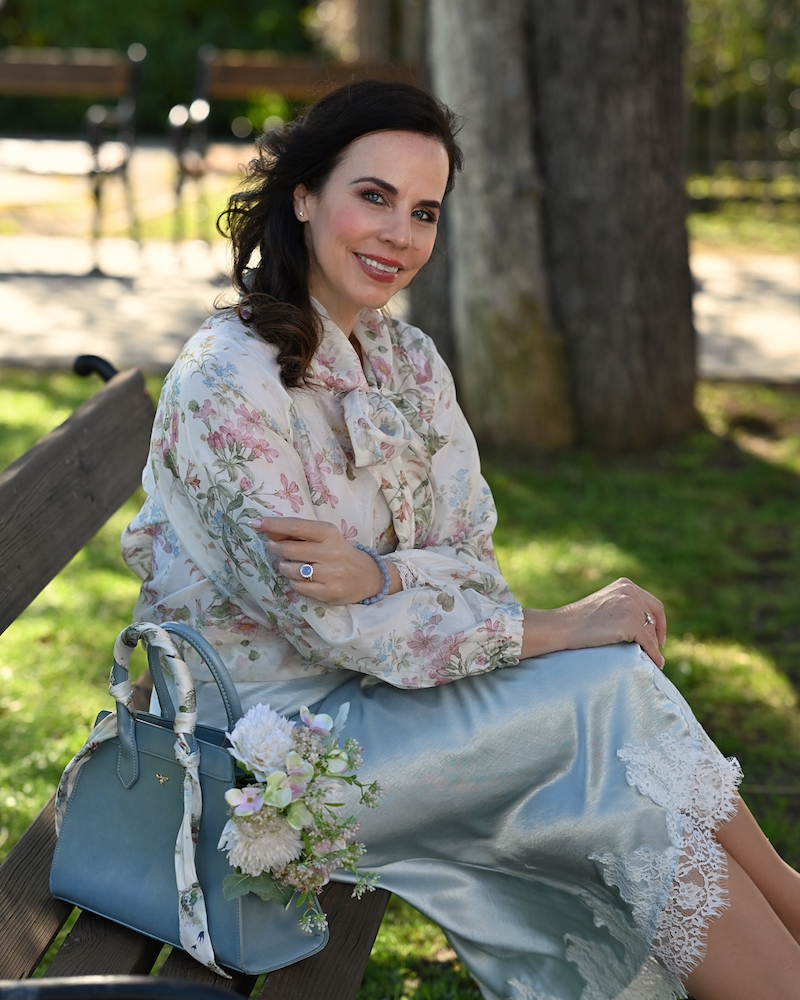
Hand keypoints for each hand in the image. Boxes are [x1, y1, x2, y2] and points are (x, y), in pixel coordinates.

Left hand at [250, 516, 399, 605]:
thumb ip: (300, 534)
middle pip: (289, 550)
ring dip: (284, 568)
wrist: (367, 576)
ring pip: (291, 570)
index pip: (295, 527)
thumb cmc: (339, 553)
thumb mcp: (325, 537)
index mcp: (329, 533)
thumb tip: (268, 531)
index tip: (254, 523)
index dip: (273, 525)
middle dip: (275, 549)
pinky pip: (298, 587)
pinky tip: (301, 579)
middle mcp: (330, 552)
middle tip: (273, 548)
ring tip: (290, 565)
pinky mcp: (329, 592)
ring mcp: (330, 574)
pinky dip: (294, 583)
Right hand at [520, 577, 666, 668]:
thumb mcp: (605, 604)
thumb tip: (646, 626)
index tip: (660, 638)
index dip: (660, 623)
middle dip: (656, 636)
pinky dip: (653, 654)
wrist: (562, 626)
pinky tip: (656, 663)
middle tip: (655, 651)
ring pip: (651, 631)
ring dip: (654, 647)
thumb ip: (624, 607)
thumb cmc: (579, 620)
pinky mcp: (628, 622)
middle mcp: (630, 591)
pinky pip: (647, 642)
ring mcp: (629, 606)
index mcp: (625, 584)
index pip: (653, 604)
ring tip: (654, 660)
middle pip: (654, 618)